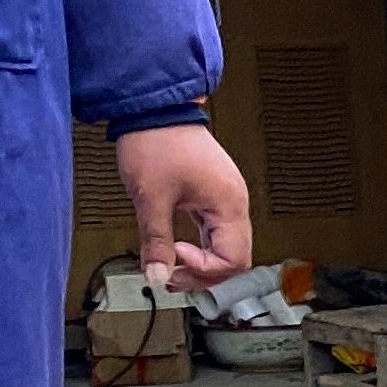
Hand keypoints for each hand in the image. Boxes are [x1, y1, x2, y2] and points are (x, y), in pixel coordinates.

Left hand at [112, 123, 254, 289]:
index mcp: (229, 204)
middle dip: (202, 274)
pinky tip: (178, 248)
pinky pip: (216, 233)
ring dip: (201, 263)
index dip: (201, 268)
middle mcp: (235, 204)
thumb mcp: (151, 197)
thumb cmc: (157, 143)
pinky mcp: (214, 196)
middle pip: (235, 259)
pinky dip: (200, 247)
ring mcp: (226, 200)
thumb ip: (156, 241)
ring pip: (226, 248)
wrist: (154, 110)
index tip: (171, 259)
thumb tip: (157, 275)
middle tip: (169, 276)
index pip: (232, 260)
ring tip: (171, 266)